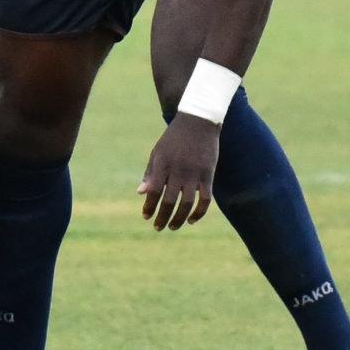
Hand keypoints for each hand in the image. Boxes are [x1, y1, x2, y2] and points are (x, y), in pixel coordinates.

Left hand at [138, 114, 220, 231]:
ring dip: (179, 219)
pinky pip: (205, 200)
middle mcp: (178, 171)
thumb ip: (150, 173)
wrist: (198, 122)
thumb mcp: (157, 152)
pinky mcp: (208, 175)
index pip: (154, 192)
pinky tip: (191, 220)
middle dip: (162, 217)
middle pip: (169, 201)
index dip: (149, 206)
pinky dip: (199, 213)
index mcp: (162, 165)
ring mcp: (194, 174)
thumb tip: (141, 193)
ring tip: (173, 227)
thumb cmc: (174, 138)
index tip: (146, 216)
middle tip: (158, 228)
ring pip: (187, 204)